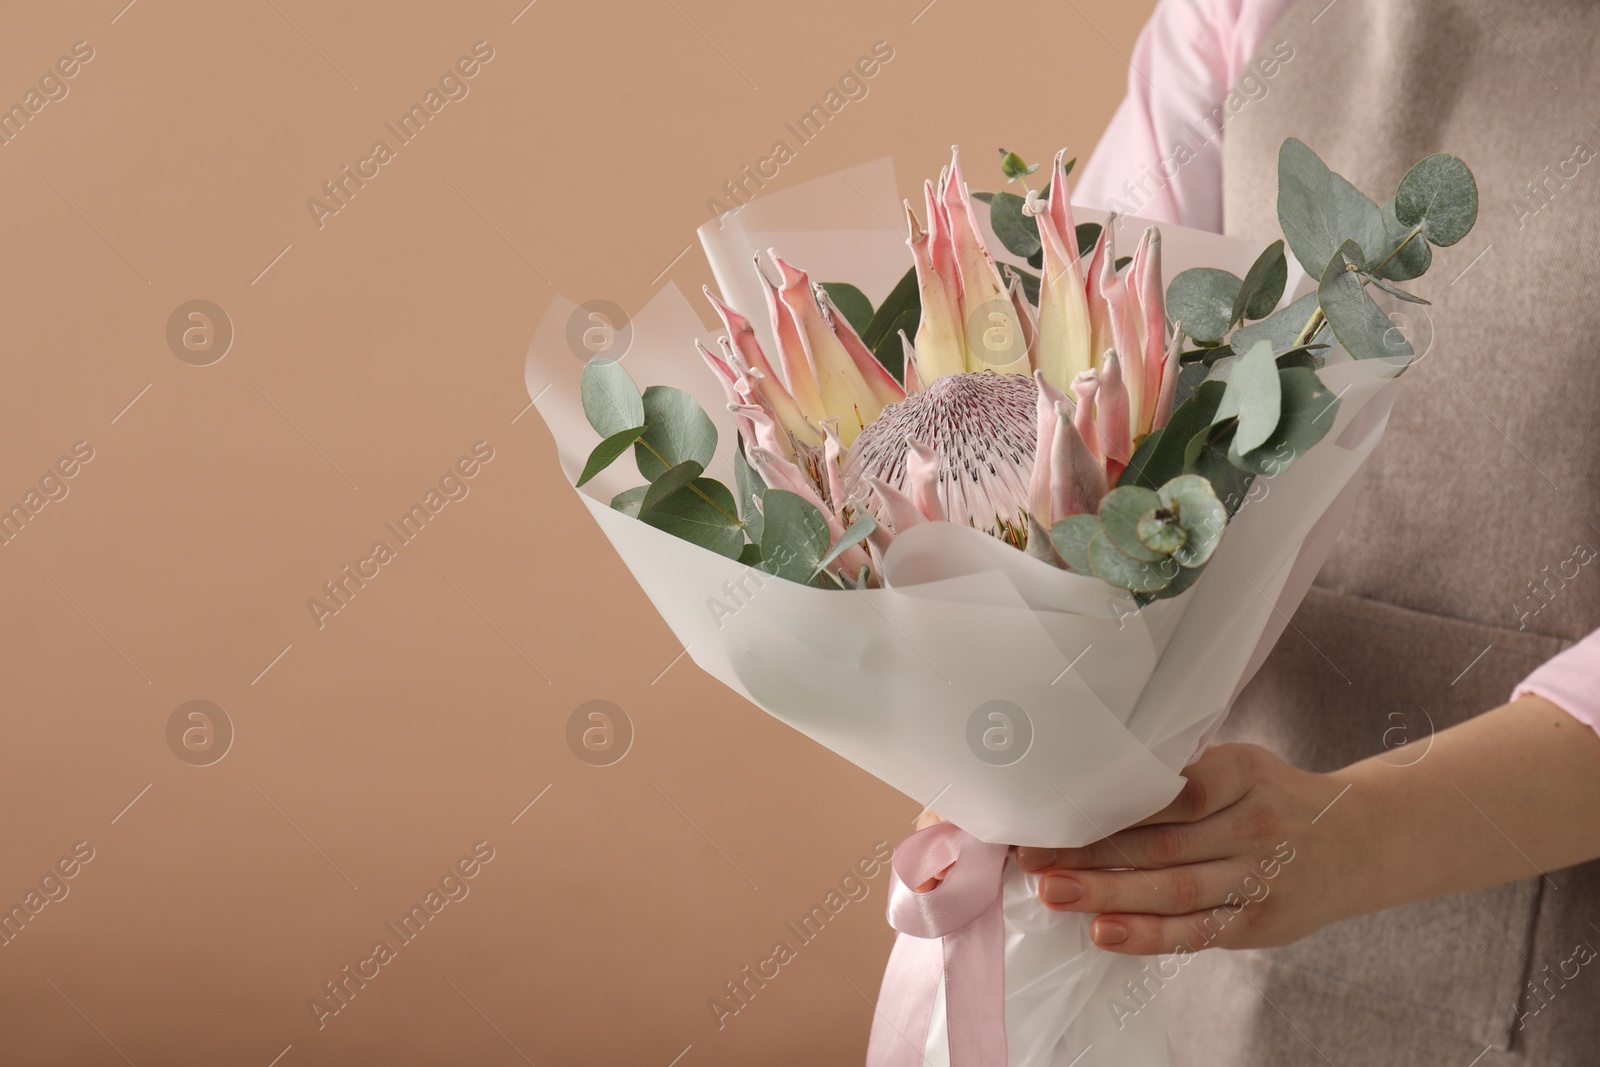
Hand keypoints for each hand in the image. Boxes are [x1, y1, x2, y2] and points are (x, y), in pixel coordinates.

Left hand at [1016, 743, 1361, 954]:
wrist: (1357, 841)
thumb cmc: (1272, 795)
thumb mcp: (1240, 762)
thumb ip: (1182, 770)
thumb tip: (1093, 774)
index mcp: (1244, 771)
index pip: (1172, 790)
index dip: (1112, 802)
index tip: (1057, 808)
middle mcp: (1254, 824)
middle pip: (1162, 841)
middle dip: (1090, 852)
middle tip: (1033, 857)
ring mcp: (1259, 877)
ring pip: (1174, 889)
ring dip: (1108, 893)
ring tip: (1053, 892)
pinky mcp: (1259, 922)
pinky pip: (1198, 932)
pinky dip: (1150, 935)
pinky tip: (1105, 933)